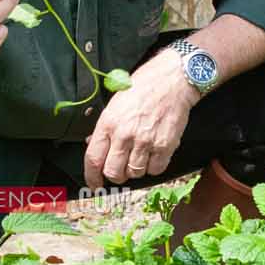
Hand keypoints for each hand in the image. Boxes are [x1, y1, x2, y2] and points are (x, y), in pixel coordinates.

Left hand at [84, 51, 196, 187]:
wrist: (172, 80)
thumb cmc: (143, 88)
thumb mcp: (115, 104)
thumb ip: (105, 128)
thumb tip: (93, 146)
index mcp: (108, 123)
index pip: (93, 159)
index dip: (92, 177)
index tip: (95, 183)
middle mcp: (125, 134)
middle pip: (113, 173)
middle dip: (115, 175)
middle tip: (120, 168)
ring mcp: (146, 141)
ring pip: (135, 173)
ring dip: (135, 169)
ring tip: (139, 154)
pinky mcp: (165, 145)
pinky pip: (156, 170)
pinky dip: (154, 166)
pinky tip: (153, 153)